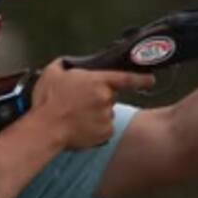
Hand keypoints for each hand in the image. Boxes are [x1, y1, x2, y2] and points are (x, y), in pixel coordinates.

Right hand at [30, 59, 154, 148]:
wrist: (46, 128)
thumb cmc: (48, 100)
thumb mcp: (53, 72)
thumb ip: (66, 64)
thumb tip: (70, 64)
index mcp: (97, 81)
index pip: (126, 78)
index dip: (141, 79)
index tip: (151, 80)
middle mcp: (106, 98)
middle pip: (109, 96)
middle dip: (98, 98)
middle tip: (79, 103)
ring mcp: (107, 117)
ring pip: (106, 113)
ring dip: (96, 114)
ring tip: (75, 116)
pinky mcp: (105, 133)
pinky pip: (104, 129)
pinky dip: (95, 128)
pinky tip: (80, 127)